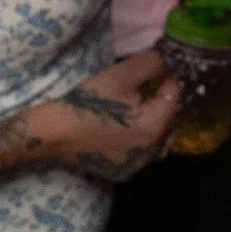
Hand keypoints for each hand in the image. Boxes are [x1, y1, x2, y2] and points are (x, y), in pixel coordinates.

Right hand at [31, 50, 183, 182]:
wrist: (55, 133)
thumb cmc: (88, 102)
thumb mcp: (120, 75)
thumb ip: (151, 64)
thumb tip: (168, 60)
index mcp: (156, 126)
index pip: (175, 94)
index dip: (166, 76)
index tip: (153, 68)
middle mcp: (153, 150)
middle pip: (170, 118)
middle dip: (161, 100)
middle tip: (143, 88)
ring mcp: (139, 165)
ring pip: (159, 138)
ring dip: (155, 122)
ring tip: (136, 110)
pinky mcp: (125, 172)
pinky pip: (143, 152)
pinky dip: (140, 140)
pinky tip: (124, 130)